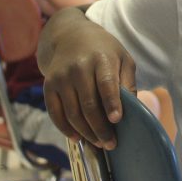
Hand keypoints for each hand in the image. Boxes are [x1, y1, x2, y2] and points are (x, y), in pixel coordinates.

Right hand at [38, 7, 136, 149]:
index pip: (106, 84)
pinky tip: (78, 137)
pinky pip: (55, 113)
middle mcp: (78, 67)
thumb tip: (132, 109)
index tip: (117, 120)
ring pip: (72, 113)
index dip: (112, 103)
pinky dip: (66, 129)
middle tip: (111, 143)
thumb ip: (128, 82)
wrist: (70, 36)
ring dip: (86, 132)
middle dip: (101, 128)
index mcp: (101, 59)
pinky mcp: (49, 85)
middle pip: (89, 104)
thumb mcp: (123, 58)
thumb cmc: (104, 51)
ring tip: (99, 143)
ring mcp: (61, 77)